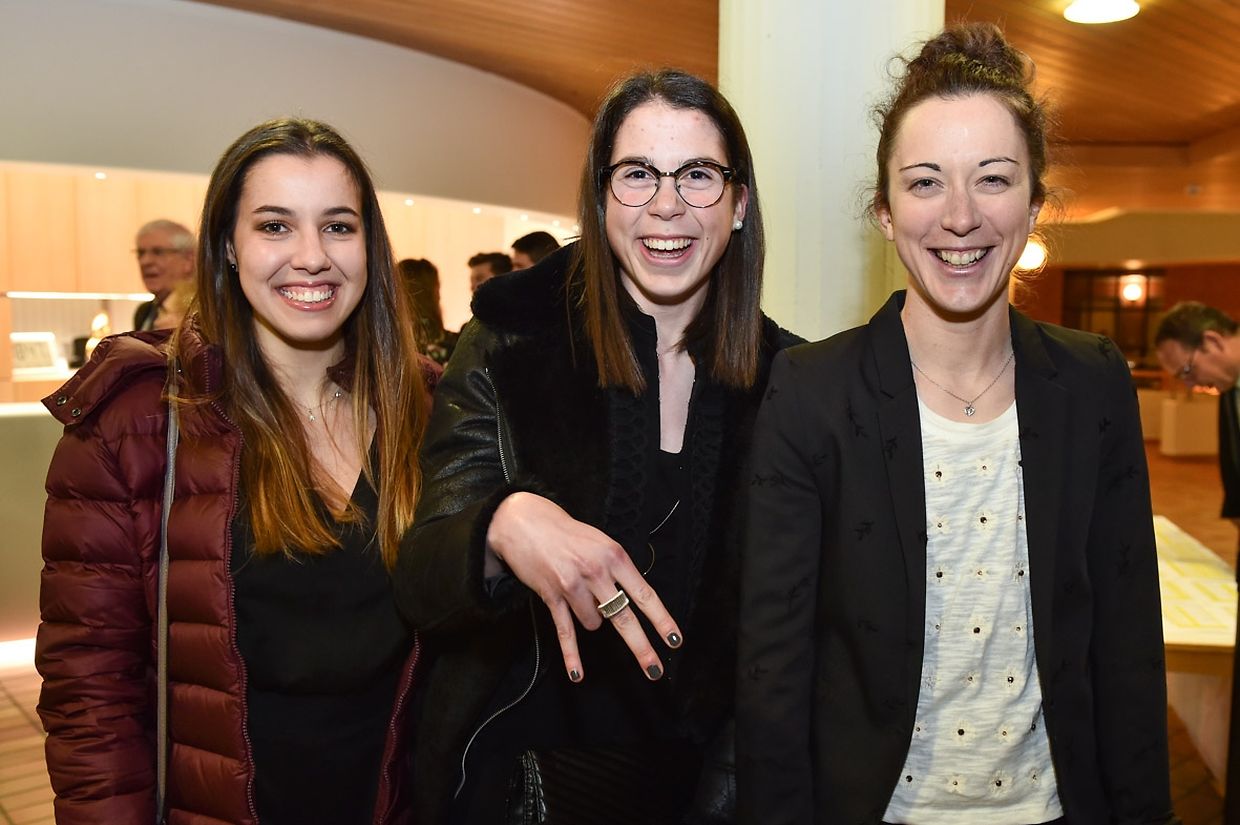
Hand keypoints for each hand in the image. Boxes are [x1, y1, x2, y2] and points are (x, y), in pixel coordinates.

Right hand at [485, 492, 681, 681]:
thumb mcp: (601, 543)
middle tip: (654, 669)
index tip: (674, 639)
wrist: (526, 523)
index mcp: (614, 556)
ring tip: (578, 592)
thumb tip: (629, 602)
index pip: (643, 594)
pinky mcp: (552, 596)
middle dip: (641, 647)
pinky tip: (578, 674)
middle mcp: (596, 572)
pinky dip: (572, 655)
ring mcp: (573, 585)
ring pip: (593, 623)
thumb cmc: (567, 533)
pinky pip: (566, 631)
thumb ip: (618, 570)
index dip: (661, 619)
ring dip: (590, 617)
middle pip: (623, 617)